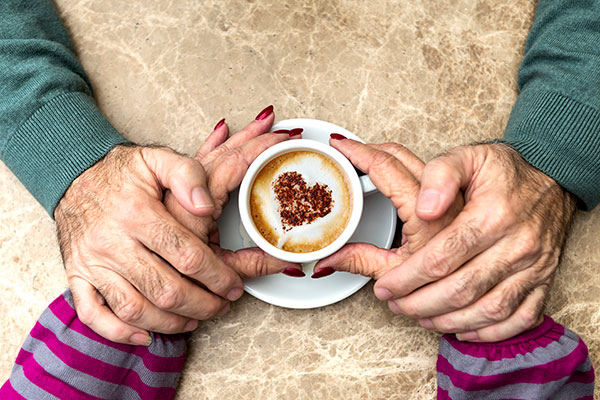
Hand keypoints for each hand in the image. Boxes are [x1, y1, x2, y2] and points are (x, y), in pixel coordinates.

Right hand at [54, 106, 298, 344]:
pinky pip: (93, 314)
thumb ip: (188, 175)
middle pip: (166, 289)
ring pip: (135, 309)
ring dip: (170, 323)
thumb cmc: (123, 171)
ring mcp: (92, 263)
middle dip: (202, 305)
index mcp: (136, 213)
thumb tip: (206, 207)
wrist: (73, 174)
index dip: (217, 276)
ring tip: (195, 320)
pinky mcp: (77, 275)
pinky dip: (119, 332)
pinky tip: (146, 336)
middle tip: (221, 306)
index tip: (233, 286)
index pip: (187, 255)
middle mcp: (112, 242)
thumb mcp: (158, 159)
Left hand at [164, 113, 302, 280]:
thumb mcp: (215, 271)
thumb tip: (288, 260)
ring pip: (214, 155)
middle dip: (255, 139)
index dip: (262, 151)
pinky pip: (198, 161)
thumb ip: (251, 264)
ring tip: (260, 124)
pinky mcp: (175, 192)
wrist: (131, 269)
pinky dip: (215, 146)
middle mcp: (185, 192)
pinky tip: (221, 132)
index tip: (283, 141)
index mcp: (195, 205)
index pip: (236, 165)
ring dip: (239, 139)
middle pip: (226, 155)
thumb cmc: (166, 270)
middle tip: (279, 128)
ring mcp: (179, 190)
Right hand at [314, 137, 462, 279]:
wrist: (478, 288)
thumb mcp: (395, 274)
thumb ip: (359, 261)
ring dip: (384, 156)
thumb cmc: (445, 282)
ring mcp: (449, 196)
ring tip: (361, 160)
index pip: (385, 168)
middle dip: (368, 148)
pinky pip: (424, 171)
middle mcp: (441, 198)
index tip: (340, 146)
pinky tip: (387, 175)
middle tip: (345, 150)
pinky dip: (400, 167)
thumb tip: (328, 259)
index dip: (359, 153)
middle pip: (399, 155)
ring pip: (413, 160)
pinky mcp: (454, 200)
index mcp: (424, 213)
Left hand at [375, 143, 575, 341]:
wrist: (553, 177)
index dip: (408, 278)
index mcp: (493, 215)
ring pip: (487, 309)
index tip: (384, 286)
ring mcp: (534, 266)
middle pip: (461, 289)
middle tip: (394, 304)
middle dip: (420, 303)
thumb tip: (424, 209)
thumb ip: (439, 176)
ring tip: (419, 317)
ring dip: (448, 320)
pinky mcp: (544, 280)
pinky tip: (461, 329)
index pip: (442, 257)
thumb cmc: (503, 171)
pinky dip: (489, 331)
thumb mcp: (467, 157)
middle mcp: (517, 245)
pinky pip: (519, 318)